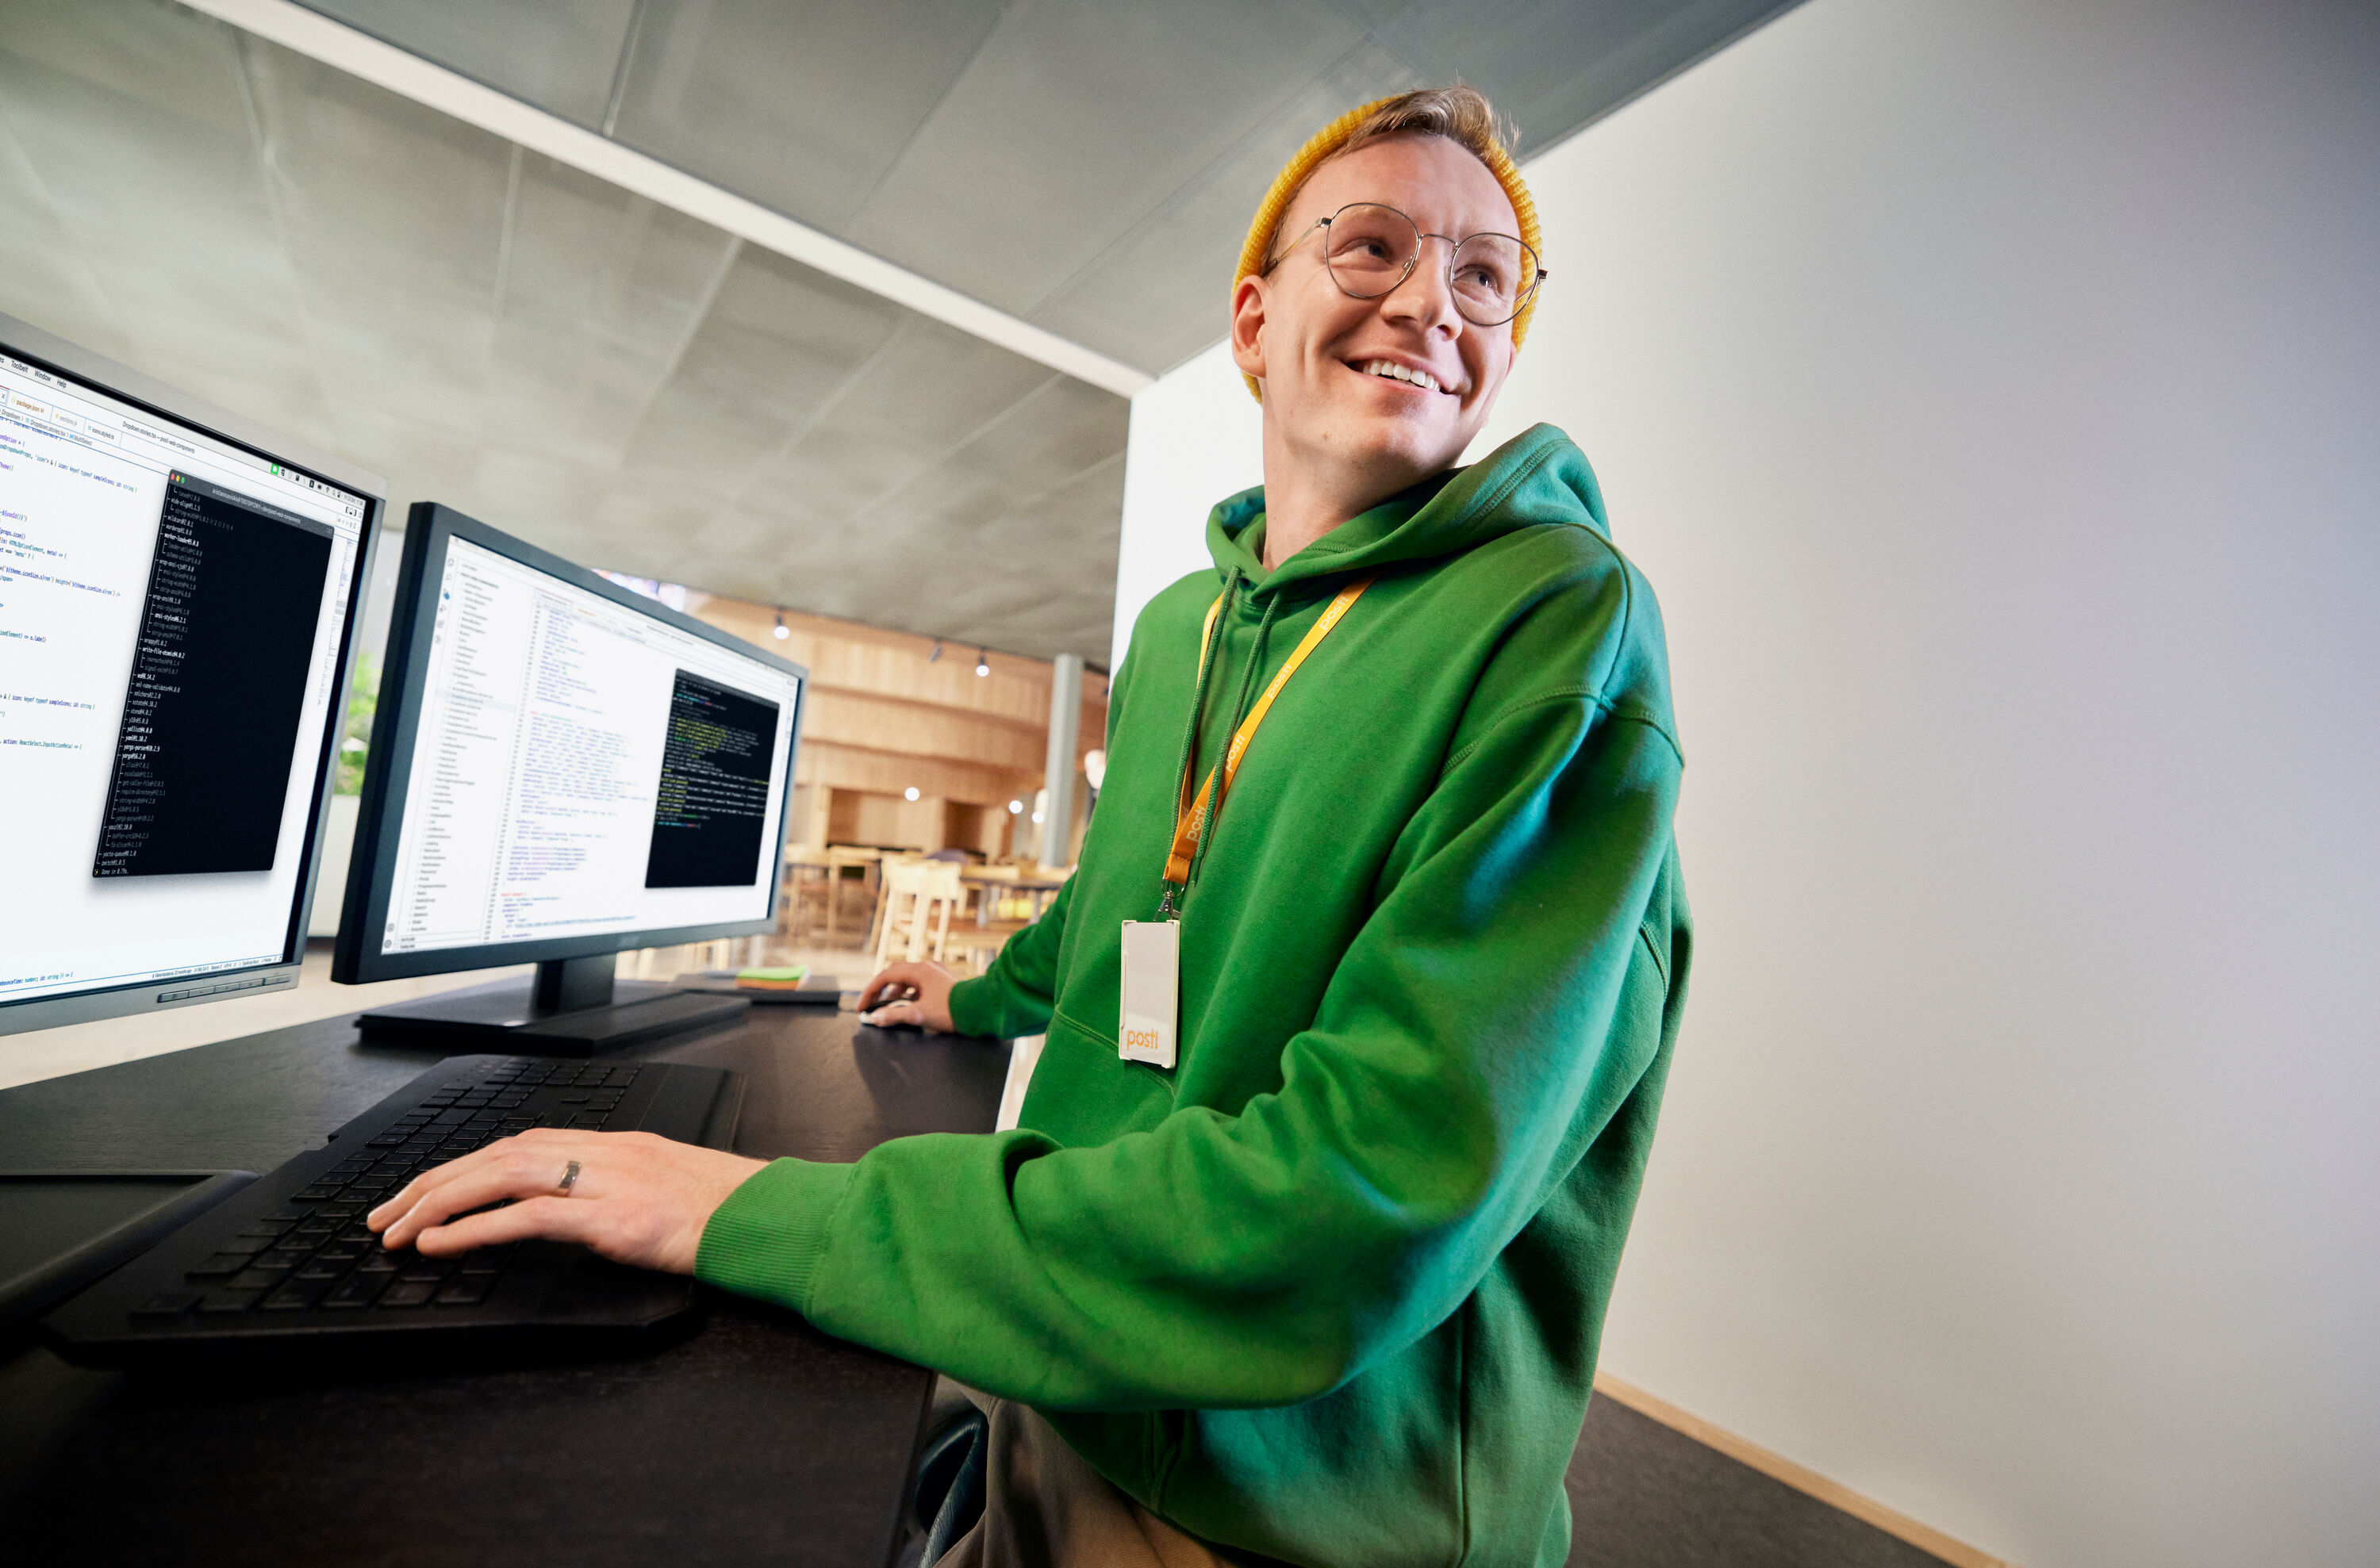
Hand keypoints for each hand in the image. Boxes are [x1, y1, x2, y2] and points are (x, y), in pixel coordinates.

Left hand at [367, 1127, 766, 1273]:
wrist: (769, 1221)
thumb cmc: (726, 1212)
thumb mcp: (661, 1190)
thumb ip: (614, 1190)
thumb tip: (565, 1210)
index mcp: (614, 1144)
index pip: (518, 1144)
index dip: (460, 1166)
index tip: (420, 1192)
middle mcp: (603, 1152)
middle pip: (496, 1153)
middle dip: (430, 1182)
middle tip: (383, 1216)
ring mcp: (606, 1181)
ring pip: (500, 1175)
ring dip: (438, 1202)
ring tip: (397, 1231)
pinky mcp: (612, 1217)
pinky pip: (526, 1216)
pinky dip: (474, 1228)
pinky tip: (439, 1244)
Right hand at [856, 960, 957, 1031]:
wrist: (981, 1009)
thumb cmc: (953, 1010)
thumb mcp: (920, 1015)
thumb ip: (895, 1015)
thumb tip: (876, 1018)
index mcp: (919, 971)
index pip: (886, 976)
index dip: (870, 991)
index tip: (863, 1005)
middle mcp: (927, 967)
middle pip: (895, 972)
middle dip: (881, 988)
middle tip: (872, 1002)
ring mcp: (936, 972)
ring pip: (909, 977)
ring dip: (896, 989)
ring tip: (890, 1003)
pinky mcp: (943, 980)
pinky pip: (920, 981)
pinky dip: (910, 991)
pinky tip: (910, 1003)